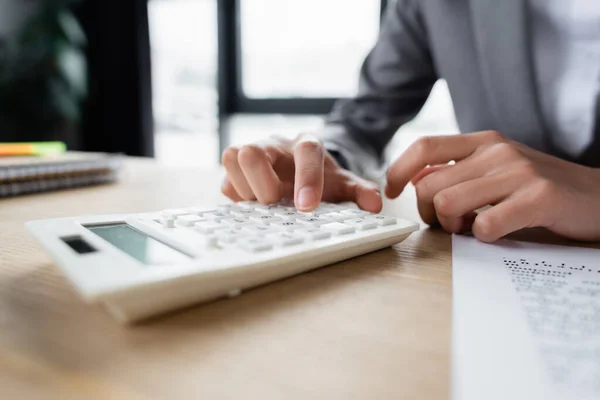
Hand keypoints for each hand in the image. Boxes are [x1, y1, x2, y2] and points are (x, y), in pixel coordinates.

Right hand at [221, 134, 382, 212]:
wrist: (301, 165)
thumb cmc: (321, 176)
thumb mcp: (344, 183)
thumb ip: (360, 192)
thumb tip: (374, 205)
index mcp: (307, 144)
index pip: (306, 152)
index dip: (306, 179)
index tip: (307, 207)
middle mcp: (275, 144)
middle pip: (253, 150)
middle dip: (262, 183)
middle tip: (275, 203)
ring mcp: (252, 154)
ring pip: (231, 156)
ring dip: (245, 188)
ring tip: (262, 205)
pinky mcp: (235, 170)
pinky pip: (225, 181)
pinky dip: (236, 197)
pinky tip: (253, 208)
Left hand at [385, 130, 599, 241]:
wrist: (598, 196)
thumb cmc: (538, 187)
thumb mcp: (496, 169)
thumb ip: (459, 172)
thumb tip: (416, 183)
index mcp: (483, 141)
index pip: (425, 147)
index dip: (398, 170)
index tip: (392, 191)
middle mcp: (497, 151)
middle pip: (430, 187)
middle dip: (429, 214)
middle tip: (451, 224)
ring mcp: (518, 172)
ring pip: (448, 204)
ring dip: (452, 226)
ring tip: (472, 228)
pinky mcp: (538, 197)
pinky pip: (485, 225)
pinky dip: (483, 236)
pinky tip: (496, 233)